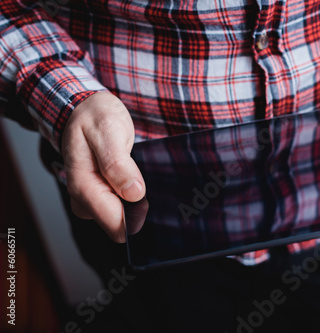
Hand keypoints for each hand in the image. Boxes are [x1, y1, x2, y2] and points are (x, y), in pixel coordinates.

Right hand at [61, 92, 145, 242]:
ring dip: (136, 203)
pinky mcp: (102, 194)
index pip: (113, 223)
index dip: (135, 216)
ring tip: (138, 174)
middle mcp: (84, 197)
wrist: (87, 108)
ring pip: (121, 218)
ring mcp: (92, 197)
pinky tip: (137, 179)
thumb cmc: (95, 117)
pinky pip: (122, 207)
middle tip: (143, 180)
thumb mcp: (108, 130)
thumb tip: (133, 193)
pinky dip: (133, 196)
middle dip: (137, 209)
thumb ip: (117, 163)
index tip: (147, 198)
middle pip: (118, 226)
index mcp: (83, 185)